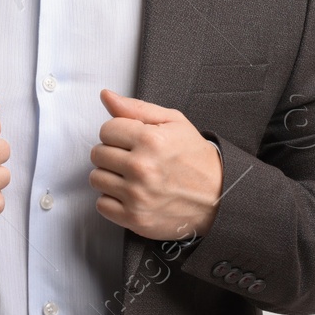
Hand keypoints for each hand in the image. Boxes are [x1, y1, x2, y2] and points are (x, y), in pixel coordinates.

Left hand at [89, 88, 221, 239]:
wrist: (218, 196)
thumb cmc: (195, 158)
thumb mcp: (173, 122)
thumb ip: (136, 108)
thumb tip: (106, 96)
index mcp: (150, 140)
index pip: (106, 130)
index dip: (119, 132)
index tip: (131, 140)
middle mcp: (142, 168)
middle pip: (98, 154)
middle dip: (113, 153)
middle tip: (133, 157)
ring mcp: (137, 196)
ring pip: (96, 179)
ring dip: (111, 176)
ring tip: (131, 176)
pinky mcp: (135, 218)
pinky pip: (102, 205)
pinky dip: (113, 200)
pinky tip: (130, 194)